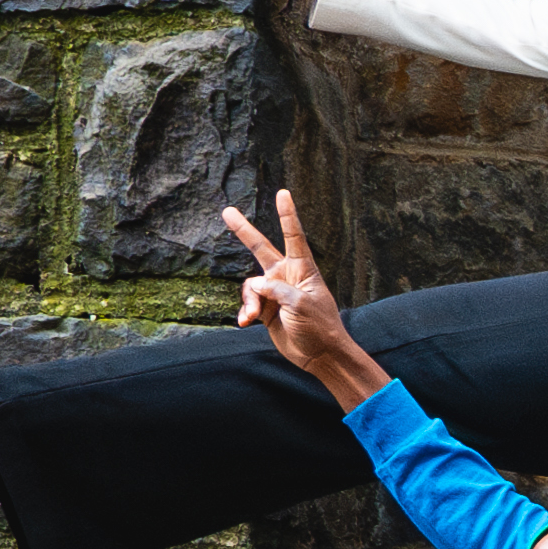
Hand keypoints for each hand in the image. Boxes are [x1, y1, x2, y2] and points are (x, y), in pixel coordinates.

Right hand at [220, 188, 379, 411]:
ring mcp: (275, 293)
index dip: (287, 215)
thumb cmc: (320, 327)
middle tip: (227, 211)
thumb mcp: (300, 305)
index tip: (283, 193)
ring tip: (255, 315)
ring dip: (249, 300)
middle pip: (261, 248)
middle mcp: (287, 277)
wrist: (320, 355)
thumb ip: (277, 290)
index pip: (294, 237)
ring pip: (250, 286)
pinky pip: (248, 303)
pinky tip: (246, 322)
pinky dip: (246, 311)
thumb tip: (256, 285)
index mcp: (303, 270)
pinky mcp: (266, 309)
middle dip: (244, 231)